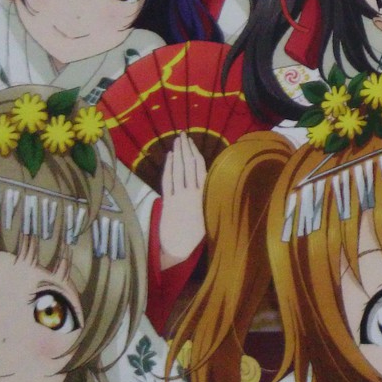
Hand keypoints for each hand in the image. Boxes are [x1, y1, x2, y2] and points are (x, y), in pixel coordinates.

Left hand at [157, 134, 205, 270]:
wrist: (179, 246)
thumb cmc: (197, 232)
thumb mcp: (210, 212)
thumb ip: (210, 195)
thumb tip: (213, 178)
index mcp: (205, 194)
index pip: (200, 167)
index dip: (195, 152)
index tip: (192, 142)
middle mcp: (192, 192)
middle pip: (188, 165)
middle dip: (185, 148)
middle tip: (182, 134)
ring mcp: (179, 196)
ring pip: (178, 170)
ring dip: (177, 154)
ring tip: (176, 141)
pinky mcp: (167, 201)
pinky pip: (167, 180)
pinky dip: (168, 167)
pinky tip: (169, 157)